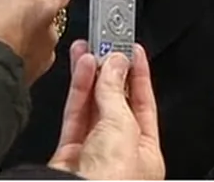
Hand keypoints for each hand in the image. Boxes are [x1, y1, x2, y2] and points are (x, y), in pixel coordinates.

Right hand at [50, 41, 164, 180]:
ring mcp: (93, 156)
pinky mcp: (67, 156)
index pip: (145, 104)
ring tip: (89, 50)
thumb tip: (116, 63)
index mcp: (146, 153)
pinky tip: (80, 69)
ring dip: (91, 77)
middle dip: (111, 73)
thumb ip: (115, 92)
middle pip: (117, 104)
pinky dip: (77, 92)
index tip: (134, 49)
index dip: (139, 75)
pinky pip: (75, 117)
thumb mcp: (121, 127)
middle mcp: (120, 155)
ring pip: (93, 108)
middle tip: (106, 44)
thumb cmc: (111, 181)